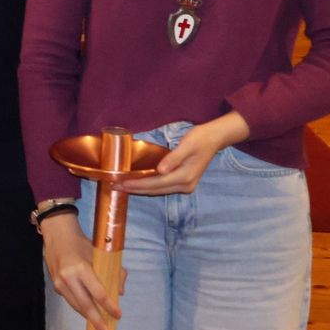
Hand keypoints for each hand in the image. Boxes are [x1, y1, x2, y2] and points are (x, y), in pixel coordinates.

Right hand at [40, 217, 120, 329]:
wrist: (57, 235)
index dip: (109, 306)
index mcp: (81, 269)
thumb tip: (119, 292)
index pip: (98, 293)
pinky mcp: (56, 286)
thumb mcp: (100, 253)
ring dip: (89, 316)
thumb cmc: (81, 243)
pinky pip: (71, 300)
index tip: (118, 315)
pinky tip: (89, 311)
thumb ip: (113, 272)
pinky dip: (81, 307)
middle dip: (97, 321)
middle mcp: (68, 278)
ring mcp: (60, 283)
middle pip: (85, 305)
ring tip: (100, 326)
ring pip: (77, 306)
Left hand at [121, 113, 249, 195]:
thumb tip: (160, 171)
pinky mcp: (184, 183)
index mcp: (185, 177)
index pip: (156, 183)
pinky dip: (149, 186)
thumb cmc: (199, 139)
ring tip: (123, 186)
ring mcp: (185, 186)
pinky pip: (162, 187)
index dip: (137, 184)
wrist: (214, 139)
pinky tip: (138, 183)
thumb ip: (173, 158)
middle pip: (155, 190)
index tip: (121, 182)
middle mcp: (185, 185)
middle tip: (115, 186)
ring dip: (141, 189)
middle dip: (135, 189)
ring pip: (158, 190)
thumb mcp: (186, 145)